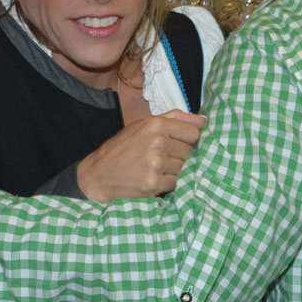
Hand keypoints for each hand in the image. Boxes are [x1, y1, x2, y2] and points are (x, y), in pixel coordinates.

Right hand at [76, 110, 205, 202]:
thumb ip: (174, 118)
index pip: (193, 132)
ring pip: (184, 167)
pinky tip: (154, 178)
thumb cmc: (122, 148)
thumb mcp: (143, 125)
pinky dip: (168, 183)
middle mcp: (157, 141)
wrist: (99, 175)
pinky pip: (176, 182)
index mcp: (156, 124)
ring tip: (155, 167)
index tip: (178, 142)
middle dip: (179, 155)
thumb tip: (202, 119)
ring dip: (173, 169)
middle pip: (189, 150)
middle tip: (161, 157)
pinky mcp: (154, 183)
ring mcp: (155, 163)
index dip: (188, 139)